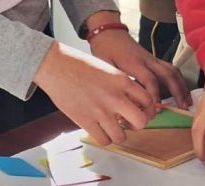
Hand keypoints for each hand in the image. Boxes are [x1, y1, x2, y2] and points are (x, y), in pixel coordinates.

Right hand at [32, 42, 151, 145]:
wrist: (56, 65)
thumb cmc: (79, 64)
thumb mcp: (108, 69)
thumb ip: (121, 85)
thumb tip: (130, 102)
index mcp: (122, 80)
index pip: (148, 101)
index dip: (146, 109)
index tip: (140, 110)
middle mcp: (115, 96)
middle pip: (141, 122)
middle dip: (137, 125)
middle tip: (129, 122)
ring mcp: (100, 110)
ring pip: (122, 136)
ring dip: (119, 135)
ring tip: (113, 129)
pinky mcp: (85, 120)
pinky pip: (103, 140)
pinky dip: (104, 139)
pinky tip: (100, 131)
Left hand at [85, 13, 191, 108]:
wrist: (109, 32)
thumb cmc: (105, 50)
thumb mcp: (105, 66)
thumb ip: (116, 82)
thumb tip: (125, 102)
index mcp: (134, 62)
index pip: (149, 79)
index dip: (155, 95)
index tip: (157, 109)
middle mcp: (147, 60)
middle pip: (168, 74)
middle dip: (177, 91)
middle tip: (182, 108)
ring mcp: (152, 58)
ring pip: (172, 71)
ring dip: (182, 86)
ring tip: (187, 102)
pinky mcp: (154, 59)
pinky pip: (170, 69)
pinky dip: (179, 80)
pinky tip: (182, 91)